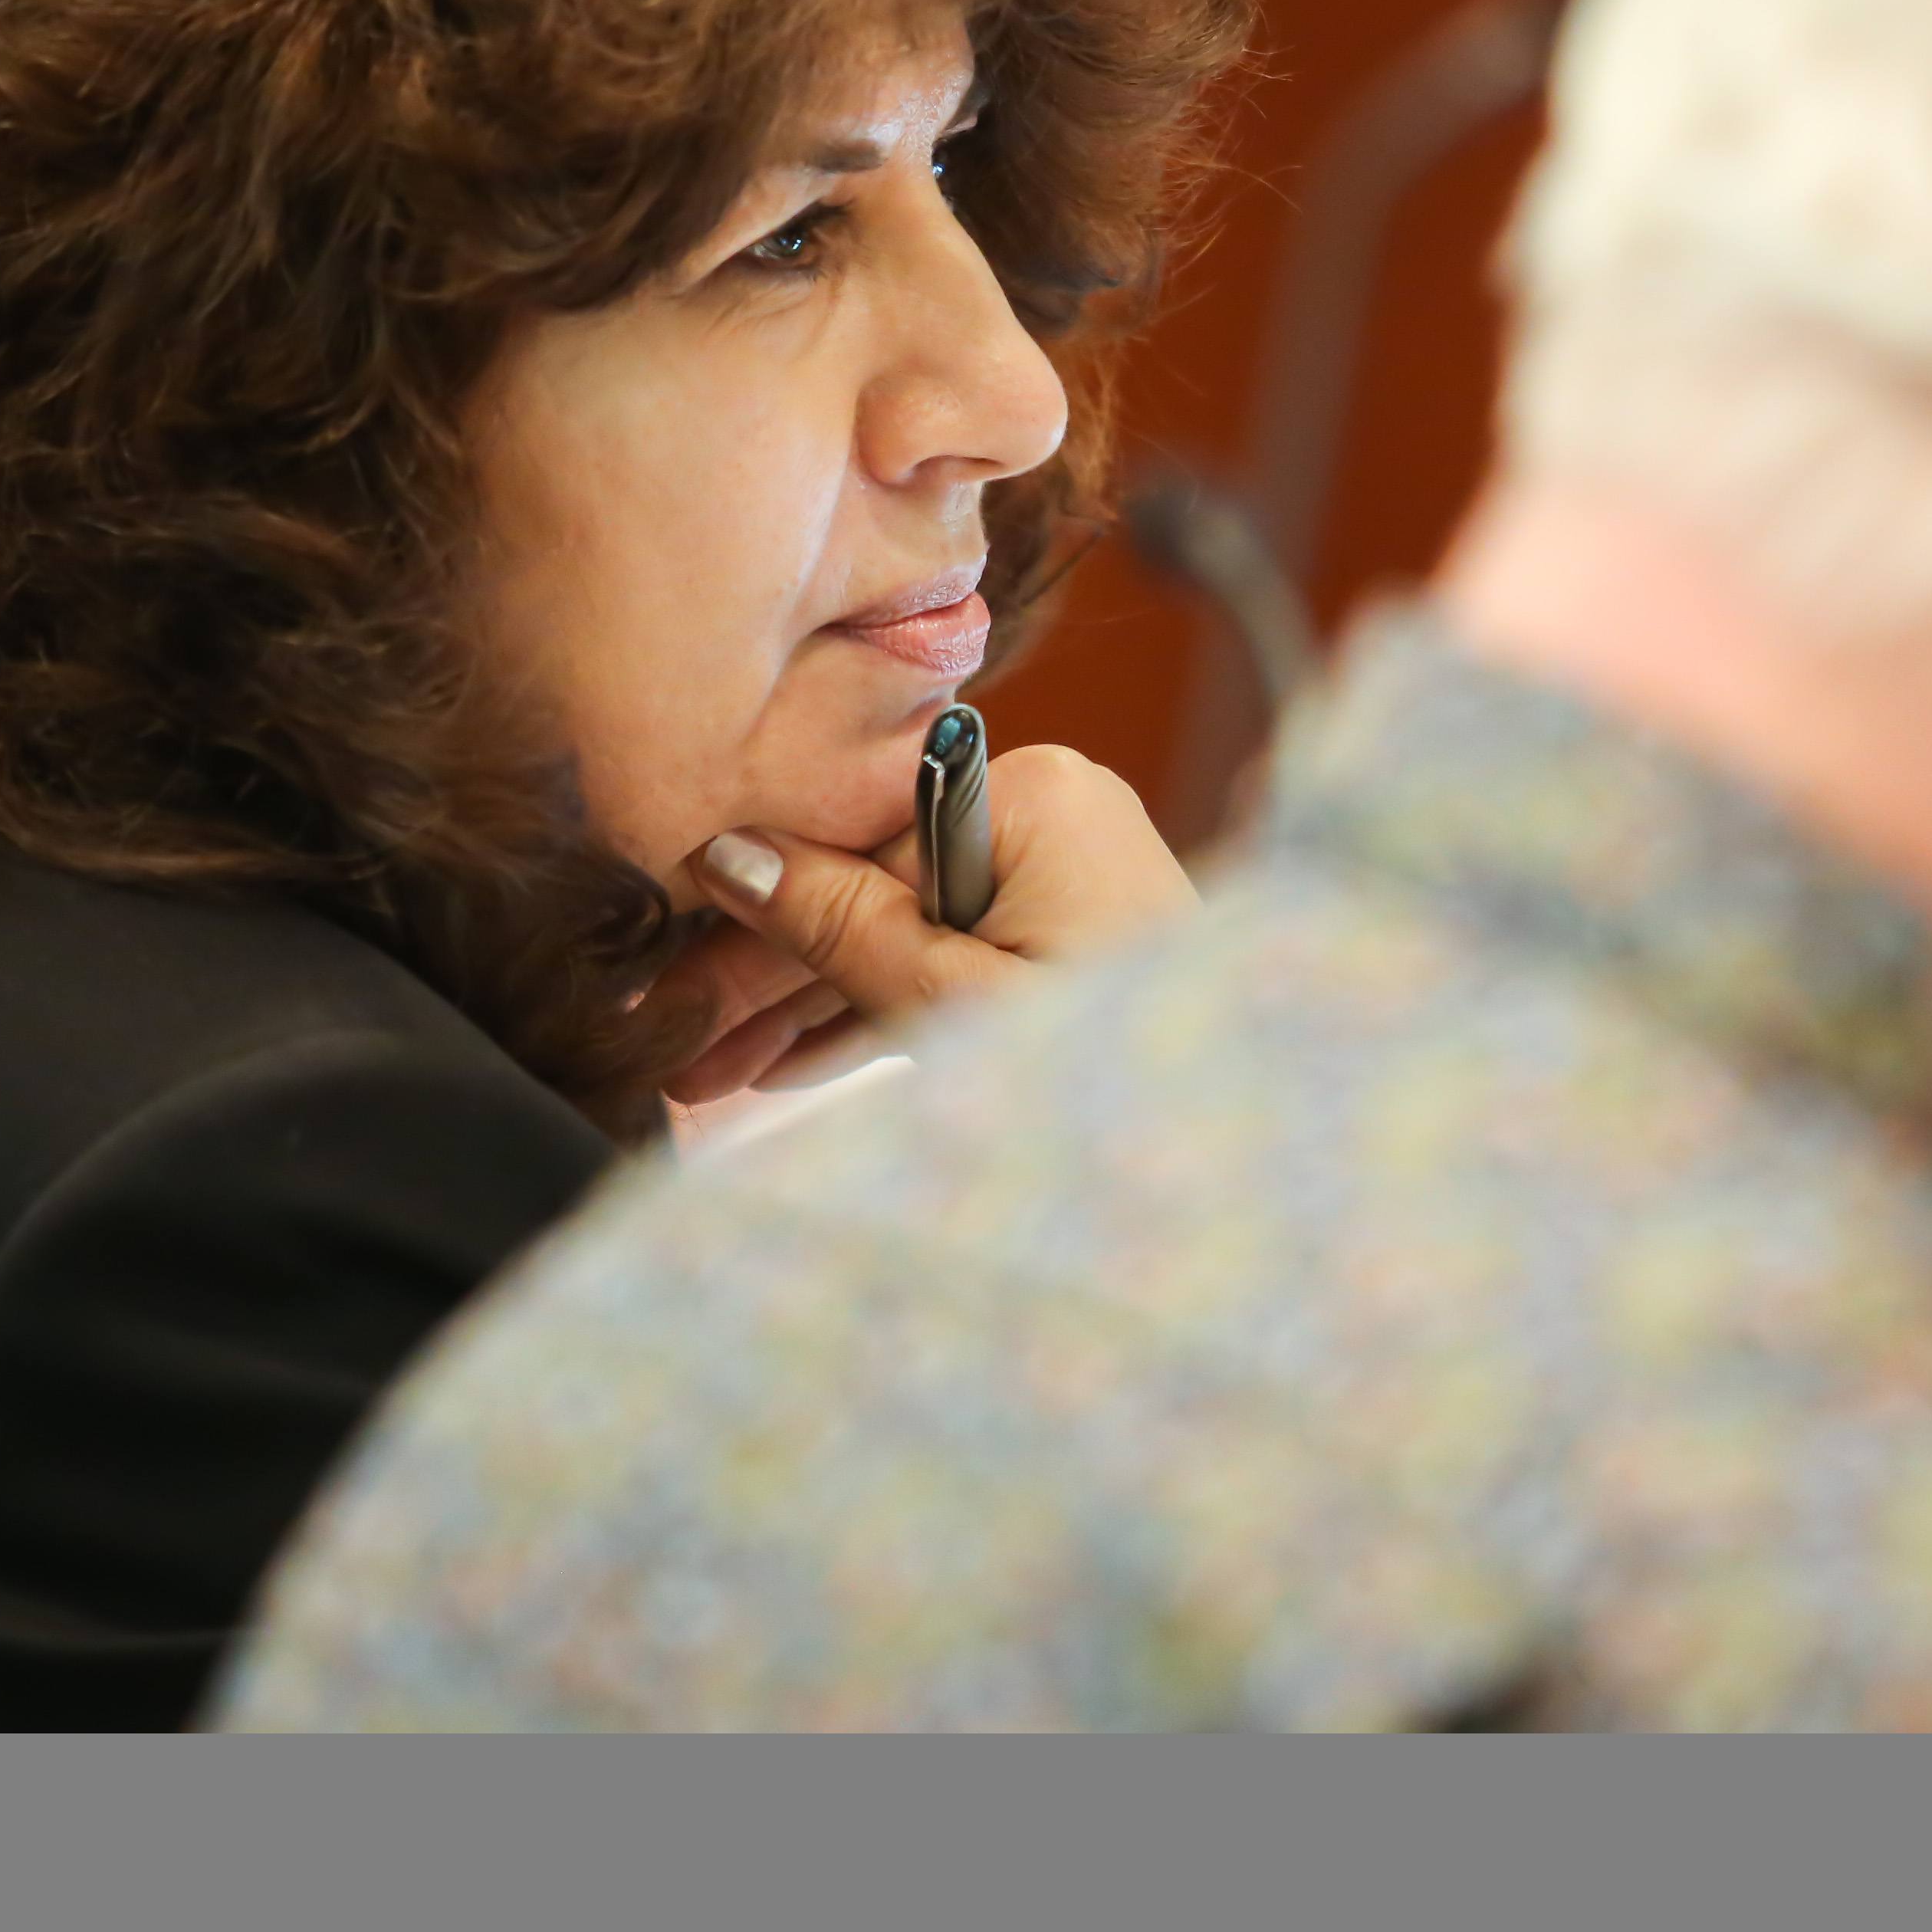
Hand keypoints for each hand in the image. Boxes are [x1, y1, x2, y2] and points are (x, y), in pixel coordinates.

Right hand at [657, 743, 1189, 1098]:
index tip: (669, 971)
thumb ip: (839, 924)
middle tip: (672, 1046)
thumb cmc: (1115, 1066)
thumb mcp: (950, 999)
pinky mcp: (1069, 935)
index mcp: (1029, 793)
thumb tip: (726, 855)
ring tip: (706, 1080)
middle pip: (866, 886)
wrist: (1262, 1138)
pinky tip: (786, 1069)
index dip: (751, 915)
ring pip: (901, 934)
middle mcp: (1049, 811)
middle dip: (766, 976)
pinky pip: (950, 962)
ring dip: (805, 1008)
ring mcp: (1063, 874)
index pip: (847, 836)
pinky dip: (881, 1011)